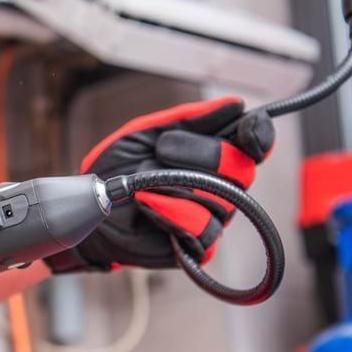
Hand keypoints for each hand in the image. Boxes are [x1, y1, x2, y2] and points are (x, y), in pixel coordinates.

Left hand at [45, 97, 273, 271]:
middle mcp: (221, 186)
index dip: (259, 134)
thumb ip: (188, 118)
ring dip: (175, 184)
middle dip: (200, 154)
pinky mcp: (197, 246)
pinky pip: (202, 227)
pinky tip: (147, 204)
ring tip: (144, 182)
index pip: (254, 142)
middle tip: (162, 150)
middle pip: (242, 168)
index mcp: (214, 153)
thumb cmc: (119, 169)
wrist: (92, 208)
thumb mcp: (147, 132)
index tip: (249, 128)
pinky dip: (170, 212)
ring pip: (220, 199)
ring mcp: (212, 217)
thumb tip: (233, 105)